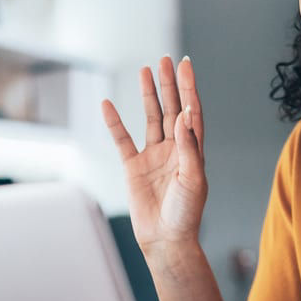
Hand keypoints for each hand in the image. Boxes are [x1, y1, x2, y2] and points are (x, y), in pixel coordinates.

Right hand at [100, 56, 207, 252]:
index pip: (192, 111)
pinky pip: (122, 140)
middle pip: (171, 108)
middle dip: (169, 84)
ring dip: (148, 95)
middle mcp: (174, 149)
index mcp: (192, 151)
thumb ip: (188, 145)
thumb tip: (184, 113)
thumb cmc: (186, 213)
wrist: (165, 240)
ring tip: (145, 70)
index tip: (186, 65)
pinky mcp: (133, 168)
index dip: (189, 88)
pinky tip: (107, 104)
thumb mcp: (193, 178)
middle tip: (165, 60)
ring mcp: (153, 156)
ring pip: (150, 118)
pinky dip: (114, 122)